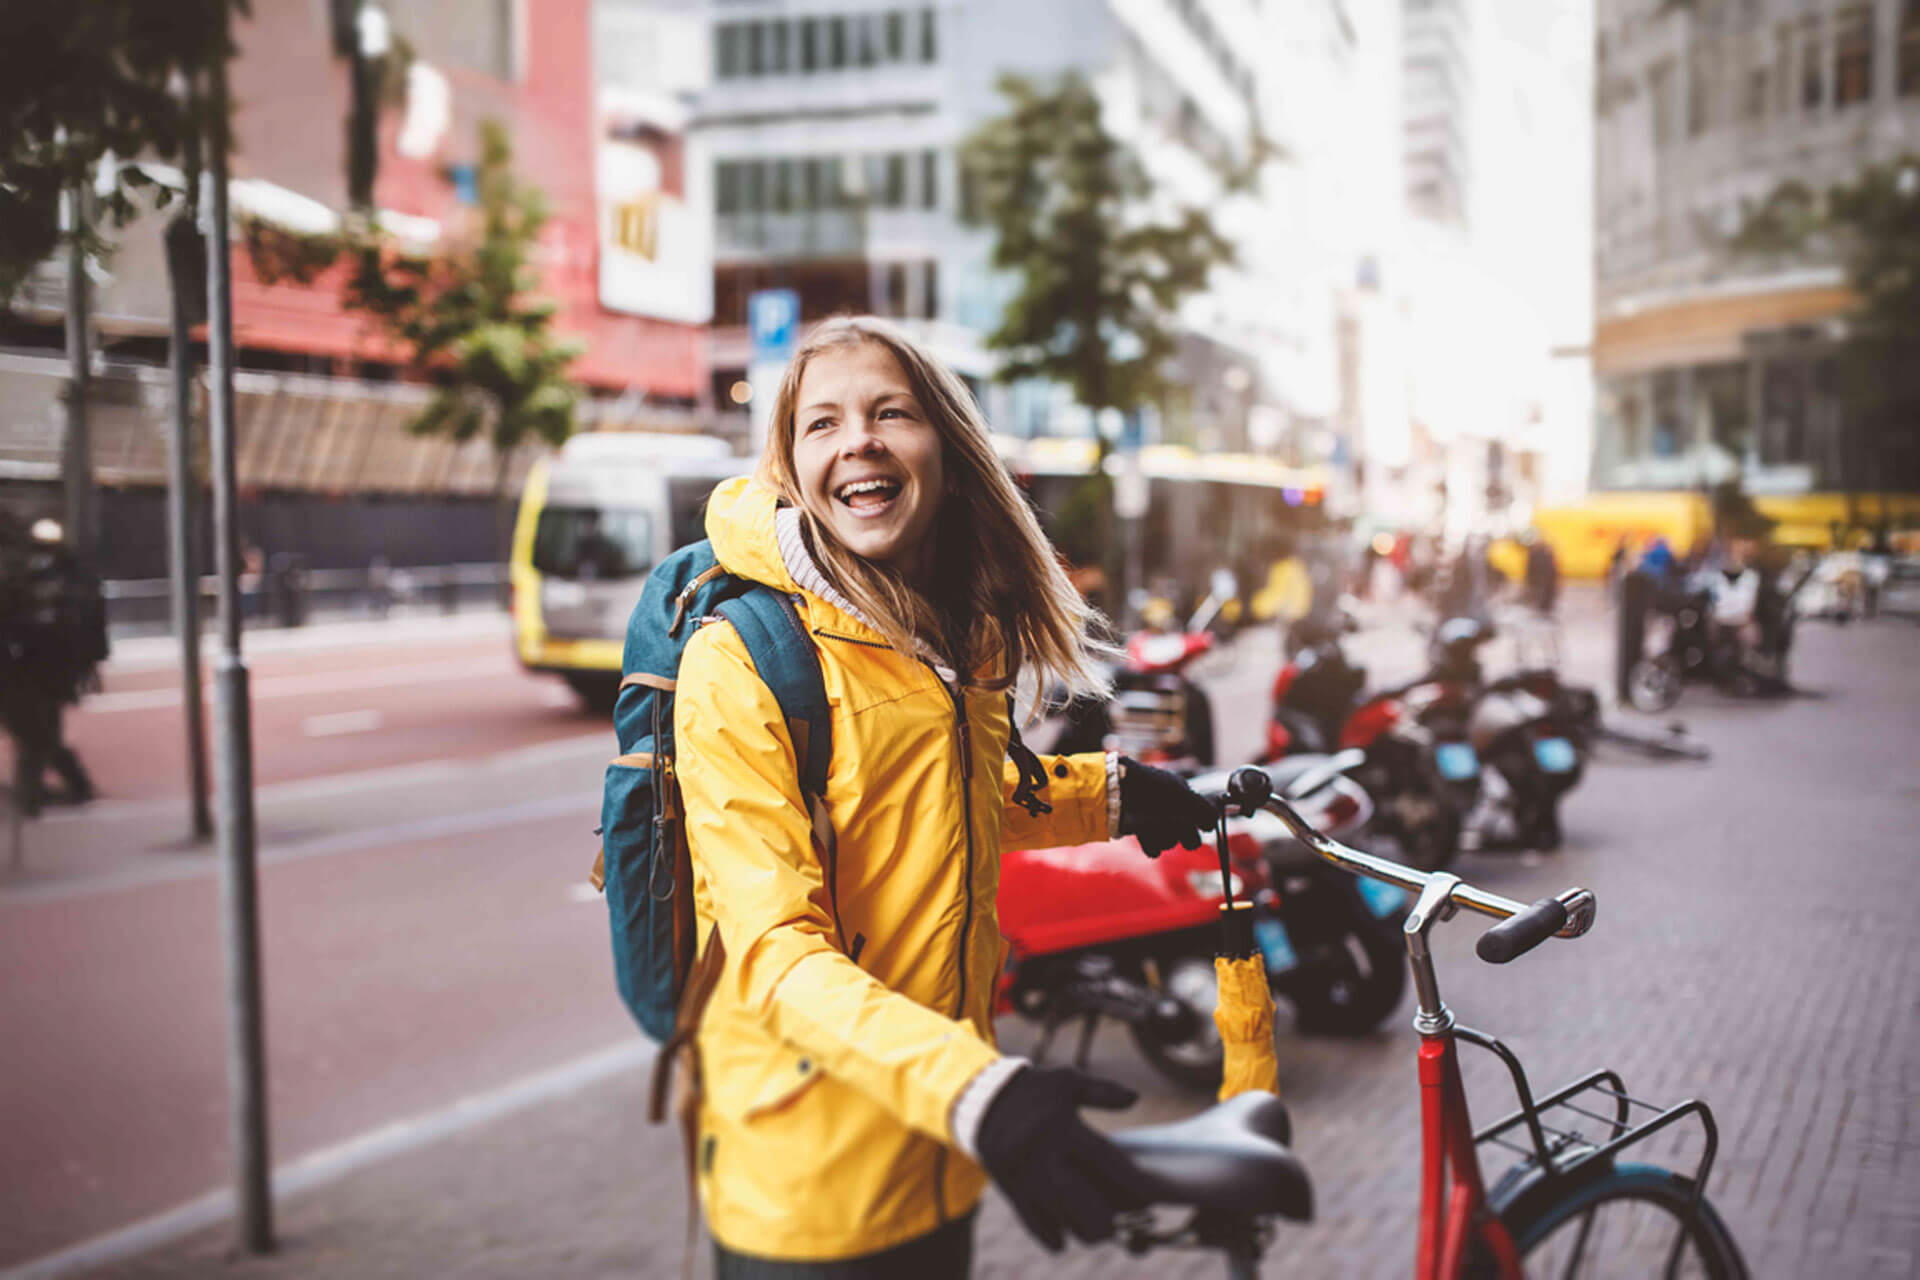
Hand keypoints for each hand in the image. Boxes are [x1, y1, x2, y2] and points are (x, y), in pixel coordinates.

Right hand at [974, 1065, 1145, 1250]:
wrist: (980, 1100)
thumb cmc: (1032, 1089)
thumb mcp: (1066, 1081)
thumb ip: (1102, 1091)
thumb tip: (1134, 1098)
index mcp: (1060, 1126)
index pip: (1104, 1158)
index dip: (1129, 1180)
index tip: (1148, 1196)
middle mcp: (1042, 1153)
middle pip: (1080, 1197)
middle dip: (1105, 1216)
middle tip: (1121, 1224)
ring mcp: (1024, 1173)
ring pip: (1057, 1214)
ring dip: (1081, 1229)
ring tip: (1099, 1234)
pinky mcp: (1009, 1186)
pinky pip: (1029, 1219)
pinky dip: (1047, 1233)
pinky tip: (1061, 1242)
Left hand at [1117, 756, 1218, 857]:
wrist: (1118, 792)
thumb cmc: (1150, 787)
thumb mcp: (1182, 794)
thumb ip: (1202, 809)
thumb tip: (1214, 823)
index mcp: (1182, 796)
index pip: (1201, 816)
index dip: (1203, 823)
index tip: (1203, 825)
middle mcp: (1171, 810)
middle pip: (1188, 836)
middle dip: (1186, 835)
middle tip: (1179, 828)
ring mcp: (1156, 823)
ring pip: (1171, 843)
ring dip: (1165, 837)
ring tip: (1154, 825)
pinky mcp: (1143, 834)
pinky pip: (1155, 850)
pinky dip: (1151, 844)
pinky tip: (1145, 835)